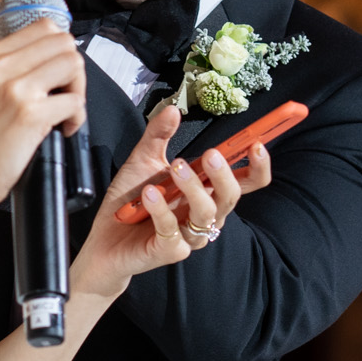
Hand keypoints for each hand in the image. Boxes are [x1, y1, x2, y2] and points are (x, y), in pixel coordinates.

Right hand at [0, 19, 87, 211]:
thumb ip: (7, 69)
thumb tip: (41, 60)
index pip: (44, 27)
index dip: (59, 50)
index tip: (57, 72)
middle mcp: (3, 67)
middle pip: (64, 43)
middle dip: (72, 69)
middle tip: (64, 92)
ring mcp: (17, 89)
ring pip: (73, 65)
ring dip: (77, 90)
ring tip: (64, 110)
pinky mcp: (31, 114)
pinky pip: (75, 102)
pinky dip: (76, 118)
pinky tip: (62, 129)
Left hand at [69, 104, 274, 298]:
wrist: (104, 238)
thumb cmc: (131, 201)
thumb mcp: (143, 161)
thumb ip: (158, 136)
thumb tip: (173, 109)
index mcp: (206, 192)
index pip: (244, 182)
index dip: (258, 166)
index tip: (257, 144)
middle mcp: (205, 215)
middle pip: (231, 197)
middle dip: (223, 174)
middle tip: (209, 154)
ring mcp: (190, 235)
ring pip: (206, 213)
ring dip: (192, 188)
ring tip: (175, 167)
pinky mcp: (170, 251)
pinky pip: (172, 230)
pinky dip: (161, 210)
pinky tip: (150, 194)